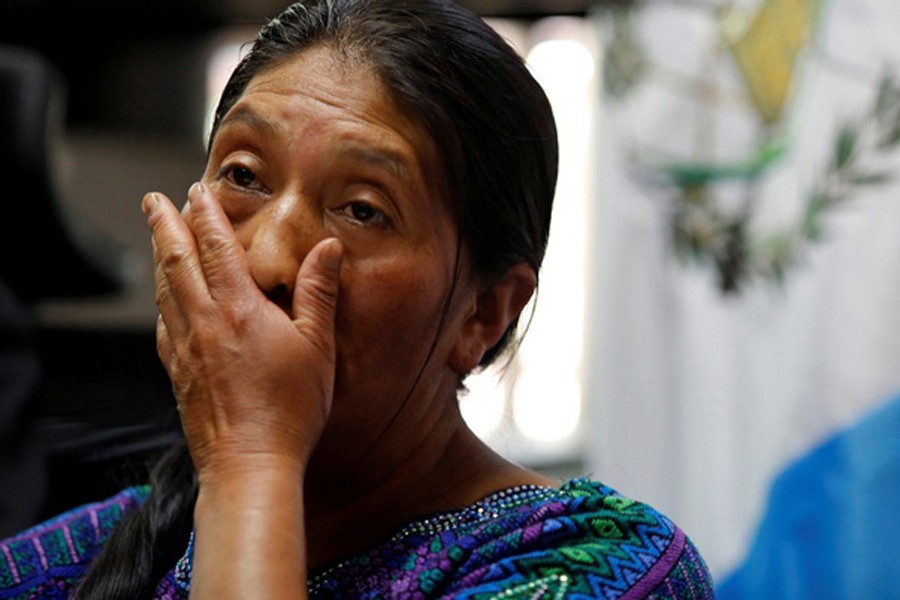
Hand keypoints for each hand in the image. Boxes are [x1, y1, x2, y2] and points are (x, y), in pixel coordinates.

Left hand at [144, 182, 342, 482]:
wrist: (249, 464)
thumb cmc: (289, 409)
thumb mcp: (318, 346)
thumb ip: (319, 292)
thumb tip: (327, 247)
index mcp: (238, 309)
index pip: (215, 247)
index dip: (204, 214)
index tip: (196, 191)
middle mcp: (203, 322)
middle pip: (176, 260)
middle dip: (163, 224)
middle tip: (153, 199)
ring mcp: (185, 349)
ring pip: (164, 290)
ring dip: (158, 257)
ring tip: (156, 237)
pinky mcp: (178, 374)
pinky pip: (163, 324)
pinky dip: (161, 301)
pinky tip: (164, 301)